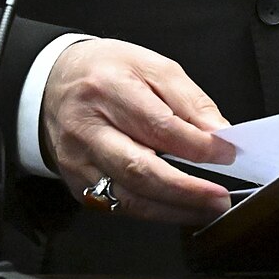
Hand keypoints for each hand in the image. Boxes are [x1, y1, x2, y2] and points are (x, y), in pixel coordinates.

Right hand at [42, 38, 238, 223]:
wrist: (52, 84)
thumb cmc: (105, 72)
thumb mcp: (151, 66)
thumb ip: (188, 100)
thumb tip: (219, 133)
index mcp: (108, 89)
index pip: (158, 125)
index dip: (196, 145)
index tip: (226, 153)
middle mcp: (88, 128)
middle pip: (139, 168)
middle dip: (186, 189)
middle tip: (219, 198)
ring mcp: (78, 160)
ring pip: (128, 197)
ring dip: (173, 209)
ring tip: (207, 209)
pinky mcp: (76, 183)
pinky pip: (118, 206)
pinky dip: (153, 212)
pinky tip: (177, 208)